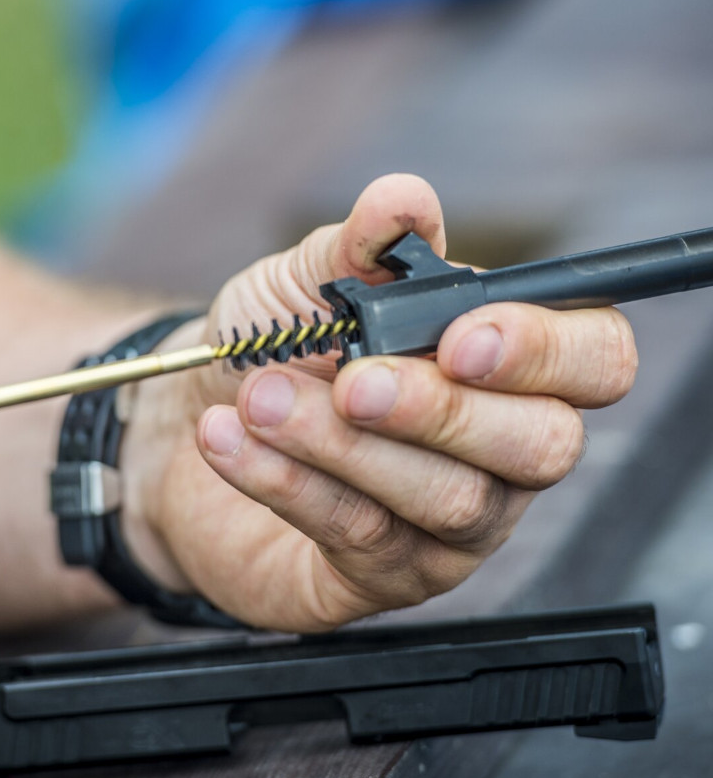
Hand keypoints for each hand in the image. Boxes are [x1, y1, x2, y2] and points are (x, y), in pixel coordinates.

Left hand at [122, 174, 637, 630]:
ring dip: (344, 444)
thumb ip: (360, 247)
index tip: (460, 337)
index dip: (545, 351)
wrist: (183, 425)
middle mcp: (497, 451)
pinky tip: (233, 440)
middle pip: (541, 446)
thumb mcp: (305, 285)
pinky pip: (365, 537)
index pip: (593, 360)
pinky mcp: (388, 577)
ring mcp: (451, 525)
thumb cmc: (267, 350)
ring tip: (262, 399)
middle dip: (441, 410)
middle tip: (353, 381)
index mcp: (503, 364)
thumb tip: (403, 200)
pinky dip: (291, 482)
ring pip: (449, 498)